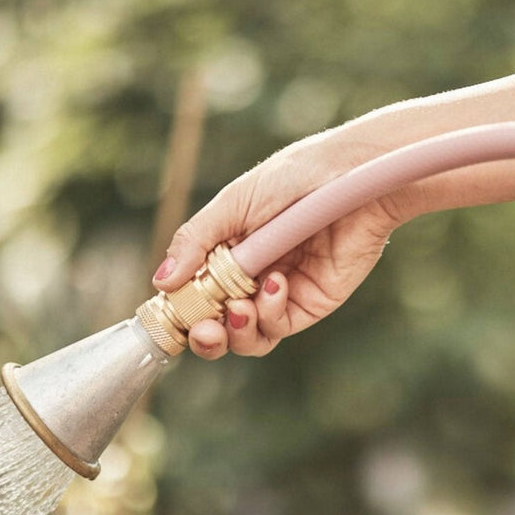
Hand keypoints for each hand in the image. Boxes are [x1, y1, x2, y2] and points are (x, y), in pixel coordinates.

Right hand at [152, 138, 415, 358]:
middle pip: (216, 326)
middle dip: (205, 336)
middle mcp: (249, 277)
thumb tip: (161, 281)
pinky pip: (279, 326)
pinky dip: (270, 313)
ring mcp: (279, 293)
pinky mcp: (309, 303)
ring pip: (246, 337)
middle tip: (203, 329)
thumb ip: (196, 240)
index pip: (193, 295)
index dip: (180, 312)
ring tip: (241, 306)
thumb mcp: (235, 202)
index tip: (170, 316)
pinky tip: (277, 283)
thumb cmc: (295, 177)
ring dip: (237, 330)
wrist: (352, 178)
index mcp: (225, 252)